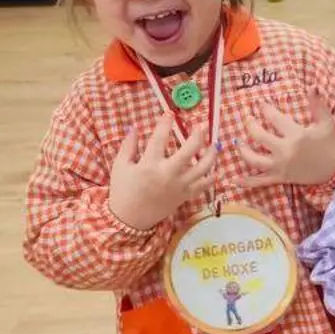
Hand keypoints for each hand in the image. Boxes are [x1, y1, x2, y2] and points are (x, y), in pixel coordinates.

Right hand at [107, 115, 216, 230]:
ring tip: (214, 145)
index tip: (170, 113)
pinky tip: (214, 168)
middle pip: (189, 151)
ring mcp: (179, 186)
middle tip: (201, 127)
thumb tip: (134, 127)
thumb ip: (128, 146)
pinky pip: (204, 185)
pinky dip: (212, 176)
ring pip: (203, 168)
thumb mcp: (120, 166)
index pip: (159, 139)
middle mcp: (167, 174)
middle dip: (197, 136)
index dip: (165, 124)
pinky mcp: (185, 196)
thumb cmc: (123, 191)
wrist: (129, 220)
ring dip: (211, 154)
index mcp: (149, 165)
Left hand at [239, 94, 334, 186]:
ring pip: (254, 159)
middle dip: (250, 125)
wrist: (333, 170)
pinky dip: (247, 182)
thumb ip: (318, 104)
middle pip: (259, 136)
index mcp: (296, 135)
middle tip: (248, 119)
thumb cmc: (329, 144)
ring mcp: (280, 166)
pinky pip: (260, 181)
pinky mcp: (280, 178)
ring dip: (243, 150)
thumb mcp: (326, 122)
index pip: (274, 118)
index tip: (260, 104)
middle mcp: (285, 150)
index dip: (265, 109)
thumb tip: (313, 86)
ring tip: (239, 142)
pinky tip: (234, 179)